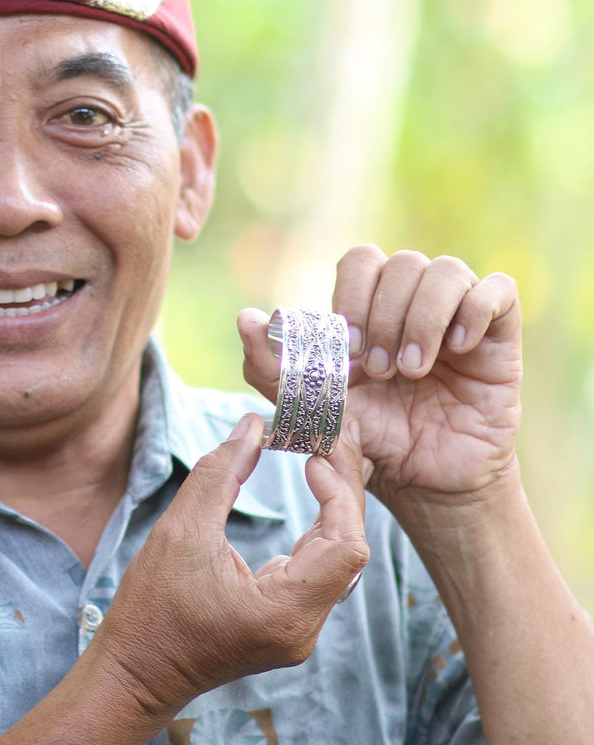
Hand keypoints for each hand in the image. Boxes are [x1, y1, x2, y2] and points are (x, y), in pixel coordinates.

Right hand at [93, 413, 368, 717]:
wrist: (135, 674)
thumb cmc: (152, 609)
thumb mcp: (180, 530)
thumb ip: (220, 473)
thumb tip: (253, 425)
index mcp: (285, 612)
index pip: (346, 546)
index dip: (338, 493)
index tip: (312, 456)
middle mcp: (303, 628)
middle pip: (349, 551)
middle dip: (342, 491)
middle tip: (328, 442)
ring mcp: (297, 631)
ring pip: (338, 562)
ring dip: (334, 510)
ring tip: (323, 459)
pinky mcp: (286, 626)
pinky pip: (319, 574)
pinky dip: (318, 532)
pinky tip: (312, 498)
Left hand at [239, 246, 522, 521]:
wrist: (427, 483)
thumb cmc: (370, 439)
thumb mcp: (316, 408)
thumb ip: (274, 368)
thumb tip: (245, 319)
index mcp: (370, 308)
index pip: (360, 260)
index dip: (352, 294)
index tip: (347, 348)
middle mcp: (413, 302)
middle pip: (400, 263)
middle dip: (383, 316)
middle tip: (379, 371)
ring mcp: (457, 315)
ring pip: (445, 270)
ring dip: (422, 319)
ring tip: (412, 370)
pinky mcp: (499, 335)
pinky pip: (497, 290)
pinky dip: (474, 311)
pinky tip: (458, 349)